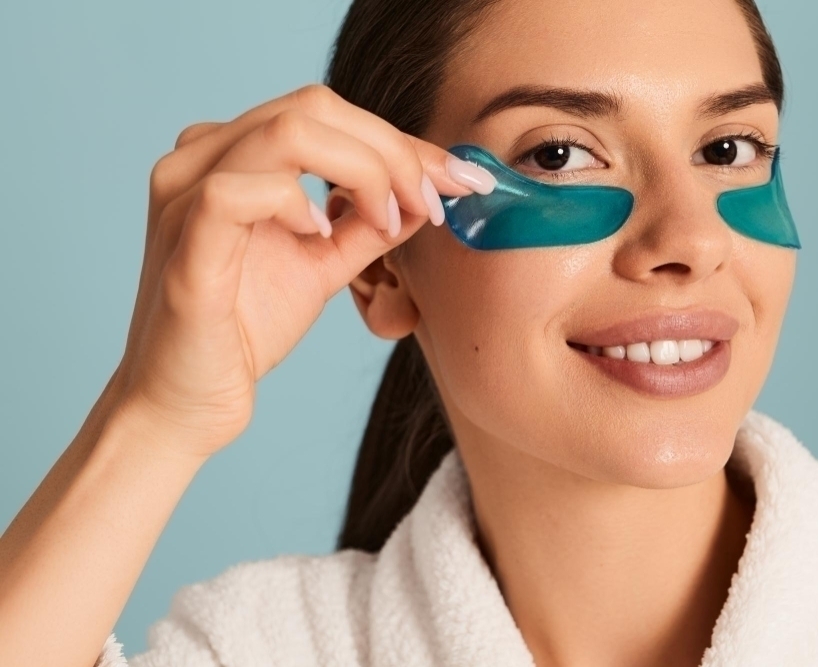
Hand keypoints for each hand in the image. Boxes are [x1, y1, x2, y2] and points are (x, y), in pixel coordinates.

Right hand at [111, 84, 476, 460]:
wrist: (187, 404)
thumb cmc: (244, 331)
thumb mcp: (323, 264)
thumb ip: (367, 225)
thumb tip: (425, 191)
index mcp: (233, 155)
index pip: (326, 113)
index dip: (400, 140)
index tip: (458, 179)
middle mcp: (201, 159)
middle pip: (313, 107)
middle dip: (393, 150)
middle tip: (434, 200)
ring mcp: (185, 194)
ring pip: (287, 132)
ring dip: (364, 171)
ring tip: (390, 221)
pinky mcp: (185, 242)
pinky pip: (239, 191)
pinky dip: (297, 204)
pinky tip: (322, 236)